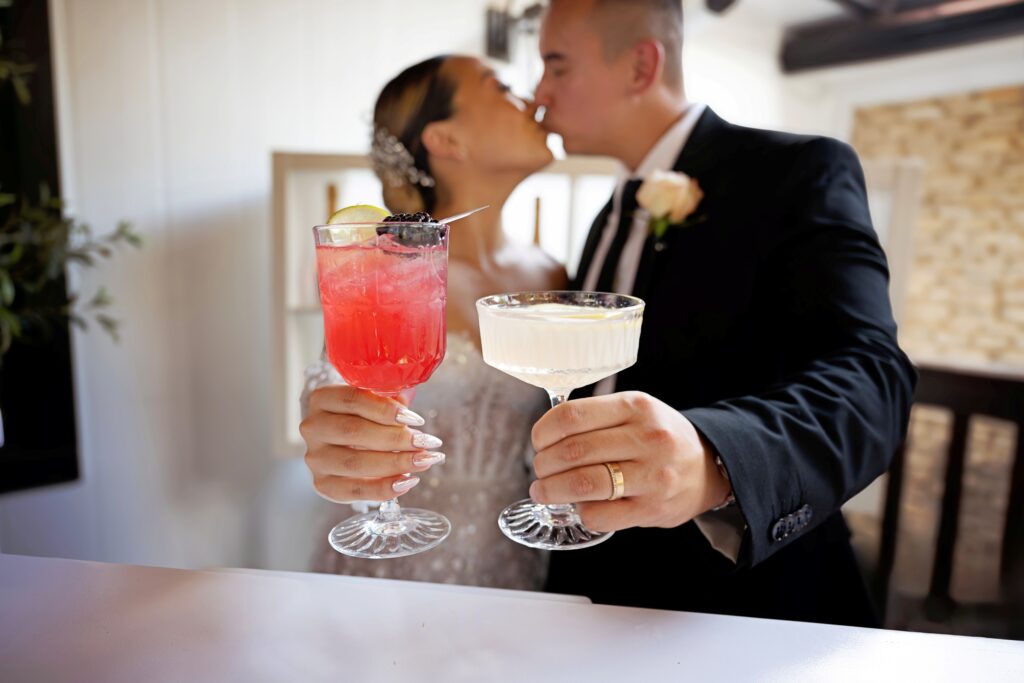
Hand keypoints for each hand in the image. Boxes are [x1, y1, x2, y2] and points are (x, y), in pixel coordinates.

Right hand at [300, 386, 445, 502]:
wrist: (342, 438)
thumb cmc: (363, 414)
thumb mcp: (374, 399)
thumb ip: (390, 401)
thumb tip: (412, 419)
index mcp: (322, 399)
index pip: (352, 400)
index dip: (385, 410)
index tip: (416, 420)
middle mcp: (313, 428)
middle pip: (354, 432)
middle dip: (396, 439)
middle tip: (427, 442)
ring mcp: (315, 458)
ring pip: (354, 463)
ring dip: (395, 463)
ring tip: (424, 461)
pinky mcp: (322, 483)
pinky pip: (354, 490)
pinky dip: (384, 488)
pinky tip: (408, 481)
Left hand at [529, 391, 731, 532]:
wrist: (708, 466)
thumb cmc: (660, 437)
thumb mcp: (636, 410)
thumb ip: (597, 416)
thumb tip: (545, 434)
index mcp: (636, 406)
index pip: (572, 416)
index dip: (543, 432)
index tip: (538, 442)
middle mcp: (647, 438)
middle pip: (572, 452)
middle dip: (543, 464)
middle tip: (539, 469)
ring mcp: (652, 476)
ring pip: (582, 484)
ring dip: (552, 490)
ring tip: (543, 490)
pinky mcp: (651, 509)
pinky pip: (599, 515)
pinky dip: (579, 511)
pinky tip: (578, 506)